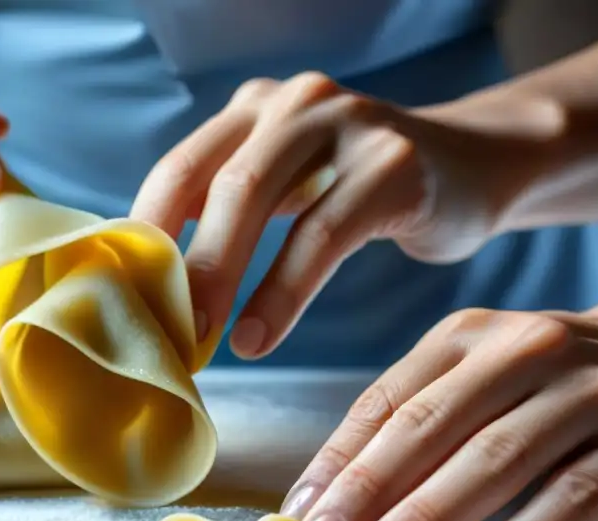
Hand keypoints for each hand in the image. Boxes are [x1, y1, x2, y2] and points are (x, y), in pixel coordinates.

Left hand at [130, 73, 520, 357]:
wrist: (474, 167)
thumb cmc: (363, 192)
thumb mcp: (290, 186)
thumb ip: (229, 212)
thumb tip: (157, 288)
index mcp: (253, 112)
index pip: (178, 169)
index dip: (143, 237)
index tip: (123, 300)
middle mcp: (291, 103)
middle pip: (212, 183)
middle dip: (179, 265)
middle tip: (158, 331)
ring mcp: (343, 122)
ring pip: (256, 201)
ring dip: (221, 279)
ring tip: (200, 341)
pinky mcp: (392, 161)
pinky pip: (321, 234)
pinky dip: (284, 294)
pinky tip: (259, 336)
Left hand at [281, 307, 597, 520]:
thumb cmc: (549, 384)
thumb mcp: (479, 375)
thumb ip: (415, 417)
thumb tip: (330, 493)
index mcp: (469, 336)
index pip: (387, 401)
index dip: (337, 460)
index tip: (298, 514)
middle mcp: (527, 352)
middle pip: (430, 429)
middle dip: (368, 492)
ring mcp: (589, 397)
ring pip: (492, 464)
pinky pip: (565, 504)